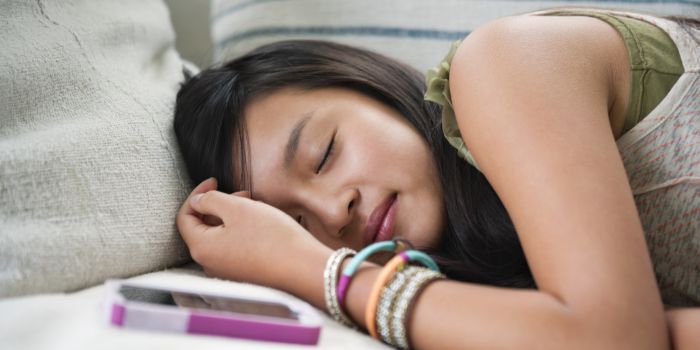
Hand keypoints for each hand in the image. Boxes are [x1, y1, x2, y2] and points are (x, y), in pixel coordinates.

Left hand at [176, 178, 326, 288]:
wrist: (303, 268)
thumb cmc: (270, 236)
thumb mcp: (237, 208)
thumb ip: (211, 201)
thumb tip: (197, 201)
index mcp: (201, 247)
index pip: (185, 217)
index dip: (197, 194)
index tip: (215, 180)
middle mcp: (209, 263)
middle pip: (203, 226)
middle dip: (219, 204)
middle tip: (243, 193)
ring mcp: (227, 270)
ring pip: (221, 235)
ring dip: (233, 216)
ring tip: (256, 206)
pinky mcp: (244, 272)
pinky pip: (234, 246)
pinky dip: (242, 230)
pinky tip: (262, 223)